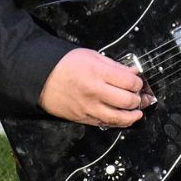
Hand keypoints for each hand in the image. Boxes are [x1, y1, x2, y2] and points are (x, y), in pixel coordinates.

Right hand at [38, 48, 154, 127]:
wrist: (42, 79)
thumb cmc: (65, 65)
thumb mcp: (92, 56)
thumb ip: (115, 65)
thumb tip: (133, 72)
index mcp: (97, 73)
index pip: (129, 81)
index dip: (138, 82)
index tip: (138, 81)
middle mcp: (95, 92)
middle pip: (127, 101)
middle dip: (137, 99)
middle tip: (138, 95)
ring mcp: (89, 108)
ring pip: (118, 117)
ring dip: (132, 116)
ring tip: (137, 112)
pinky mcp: (84, 118)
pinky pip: (105, 124)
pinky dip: (118, 123)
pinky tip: (124, 119)